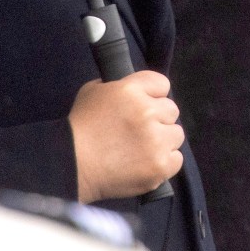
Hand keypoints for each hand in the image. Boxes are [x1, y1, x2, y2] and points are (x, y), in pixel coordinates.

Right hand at [68, 70, 183, 202]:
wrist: (73, 165)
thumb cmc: (79, 127)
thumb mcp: (93, 91)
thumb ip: (118, 86)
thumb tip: (135, 91)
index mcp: (131, 90)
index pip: (162, 83)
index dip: (153, 94)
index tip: (144, 104)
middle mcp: (148, 112)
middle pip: (171, 110)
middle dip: (158, 118)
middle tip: (140, 130)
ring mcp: (156, 141)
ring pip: (176, 134)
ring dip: (164, 140)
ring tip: (144, 149)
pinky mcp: (160, 166)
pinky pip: (177, 159)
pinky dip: (165, 162)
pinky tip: (148, 163)